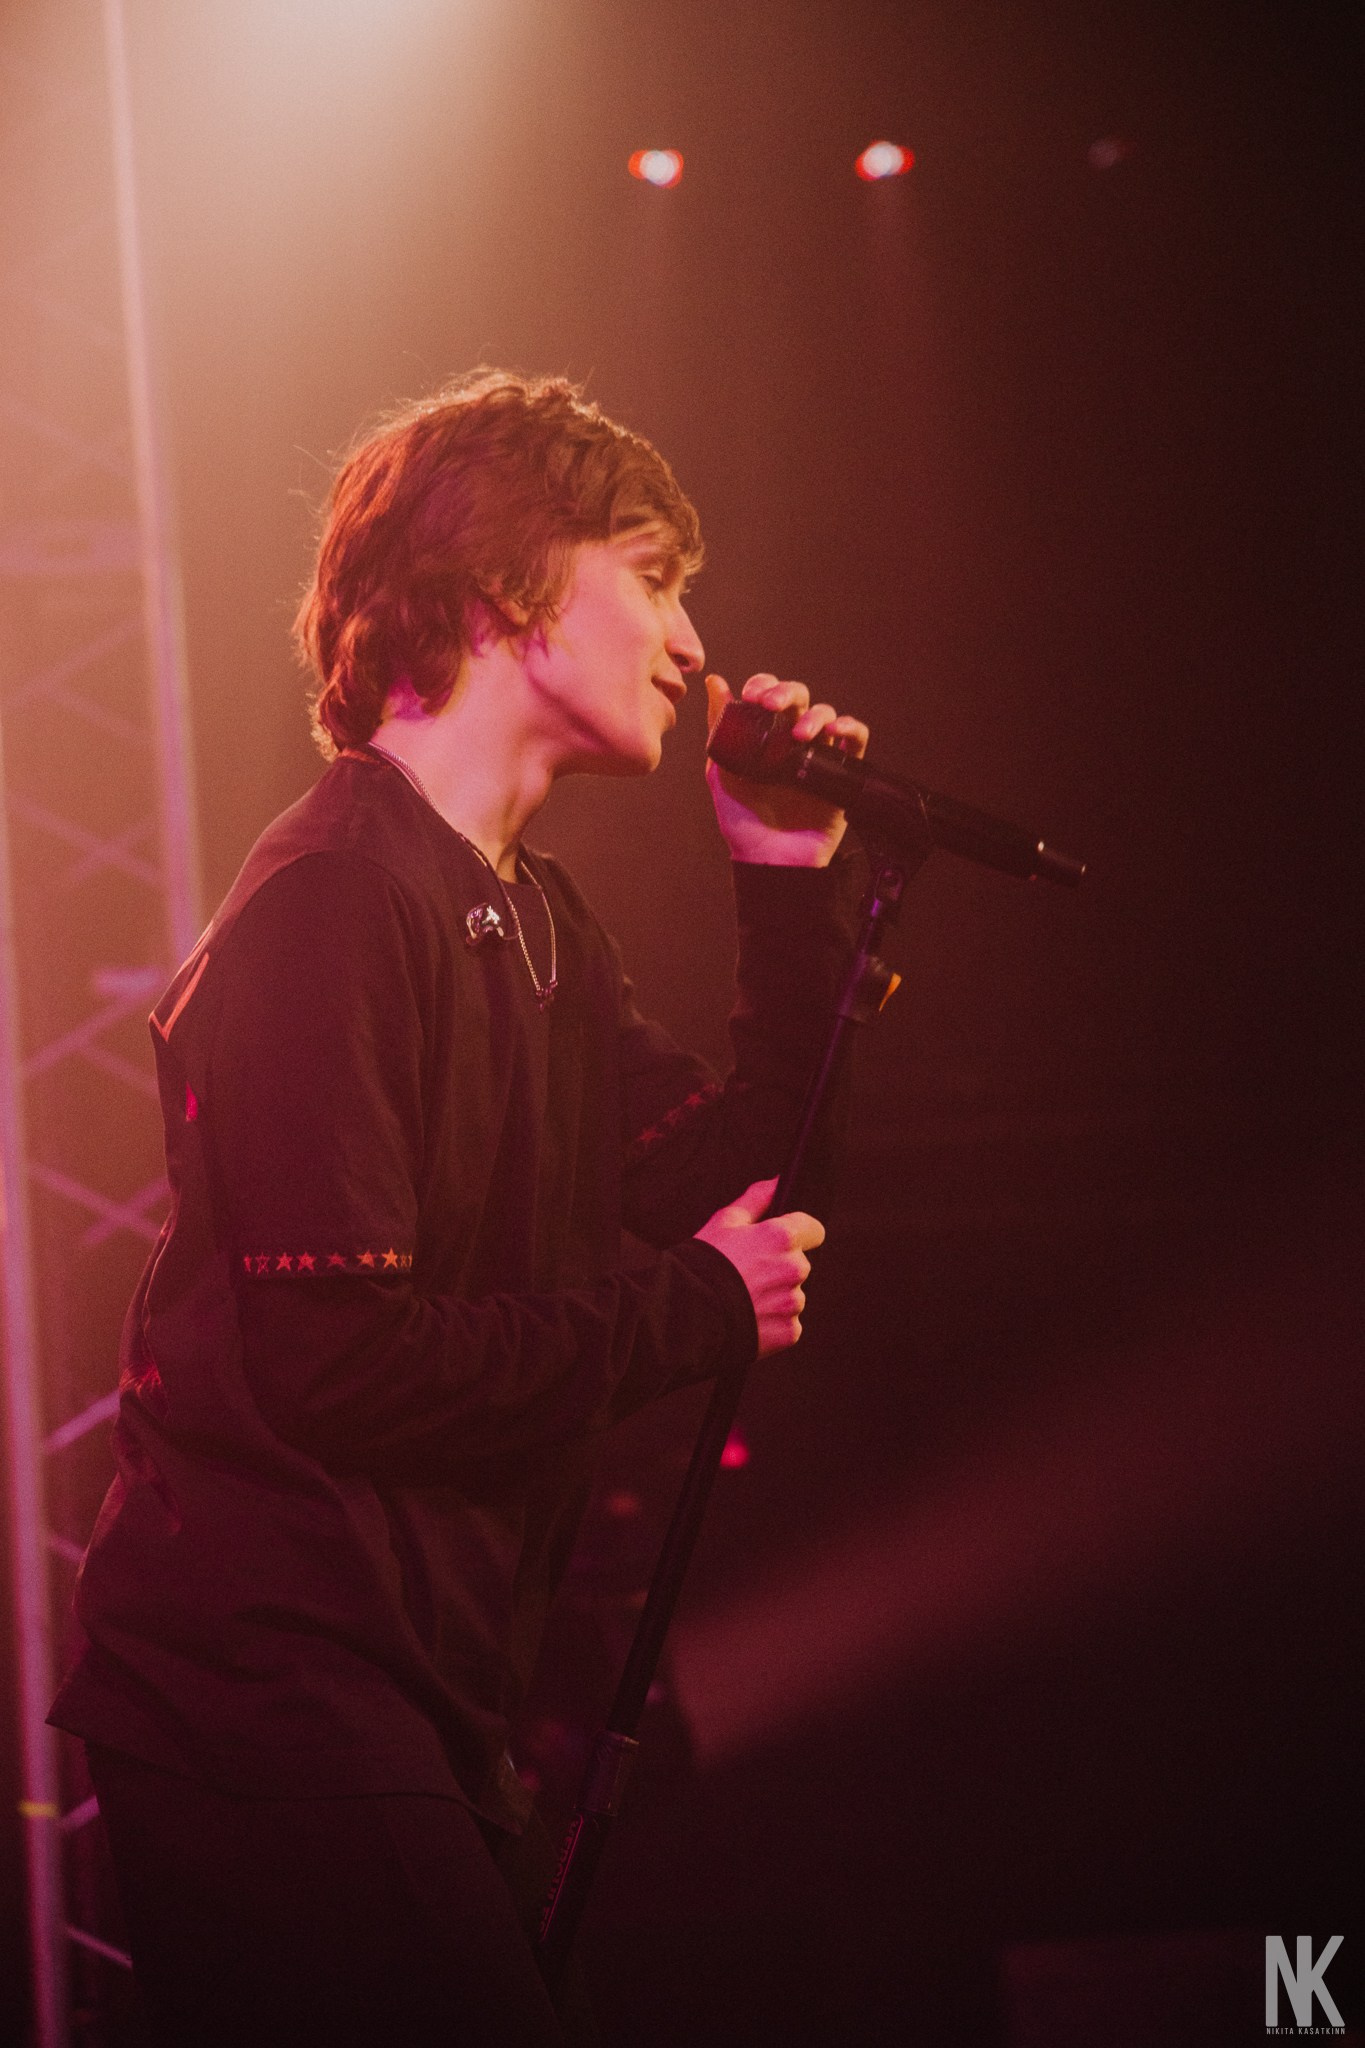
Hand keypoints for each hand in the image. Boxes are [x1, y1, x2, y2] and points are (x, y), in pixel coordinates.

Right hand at [693, 1177, 825, 1356]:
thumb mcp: (724, 1222)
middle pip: (800, 1264)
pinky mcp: (789, 1331)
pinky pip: (789, 1323)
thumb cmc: (702, 1265)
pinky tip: (749, 1318)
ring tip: (745, 1299)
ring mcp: (793, 1302)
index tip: (780, 1243)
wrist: (686, 1314)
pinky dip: (773, 1322)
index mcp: (782, 1238)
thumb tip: (776, 1182)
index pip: (814, 1230)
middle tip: (750, 1274)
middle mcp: (794, 1269)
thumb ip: (756, 1199)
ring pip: (793, 1295)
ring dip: (776, 1296)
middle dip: (781, 1268)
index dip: (798, 1234)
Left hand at [705, 672, 869, 866]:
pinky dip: (851, 728)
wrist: (770, 861)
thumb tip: (715, 682)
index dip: (764, 686)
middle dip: (788, 692)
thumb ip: (719, 729)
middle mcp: (792, 741)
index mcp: (764, 737)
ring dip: (815, 715)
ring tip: (800, 733)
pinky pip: (855, 742)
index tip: (754, 695)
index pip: (769, 696)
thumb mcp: (722, 773)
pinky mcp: (842, 774)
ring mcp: (818, 755)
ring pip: (827, 715)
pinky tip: (836, 732)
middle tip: (773, 703)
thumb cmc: (743, 823)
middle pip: (800, 699)